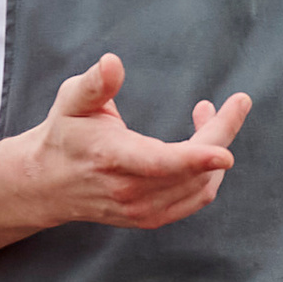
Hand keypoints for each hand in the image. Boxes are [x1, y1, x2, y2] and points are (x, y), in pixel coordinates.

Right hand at [21, 54, 250, 231]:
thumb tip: (112, 62)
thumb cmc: (64, 134)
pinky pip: (196, 198)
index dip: (196, 158)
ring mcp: (141, 210)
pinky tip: (203, 147)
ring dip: (216, 150)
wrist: (47, 184)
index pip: (160, 163)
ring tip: (206, 114)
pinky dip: (209, 172)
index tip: (226, 151)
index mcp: (112, 157)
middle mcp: (128, 191)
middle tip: (234, 102)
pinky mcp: (151, 219)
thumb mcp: (71, 101)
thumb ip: (94, 83)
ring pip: (201, 186)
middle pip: (193, 171)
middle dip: (221, 134)